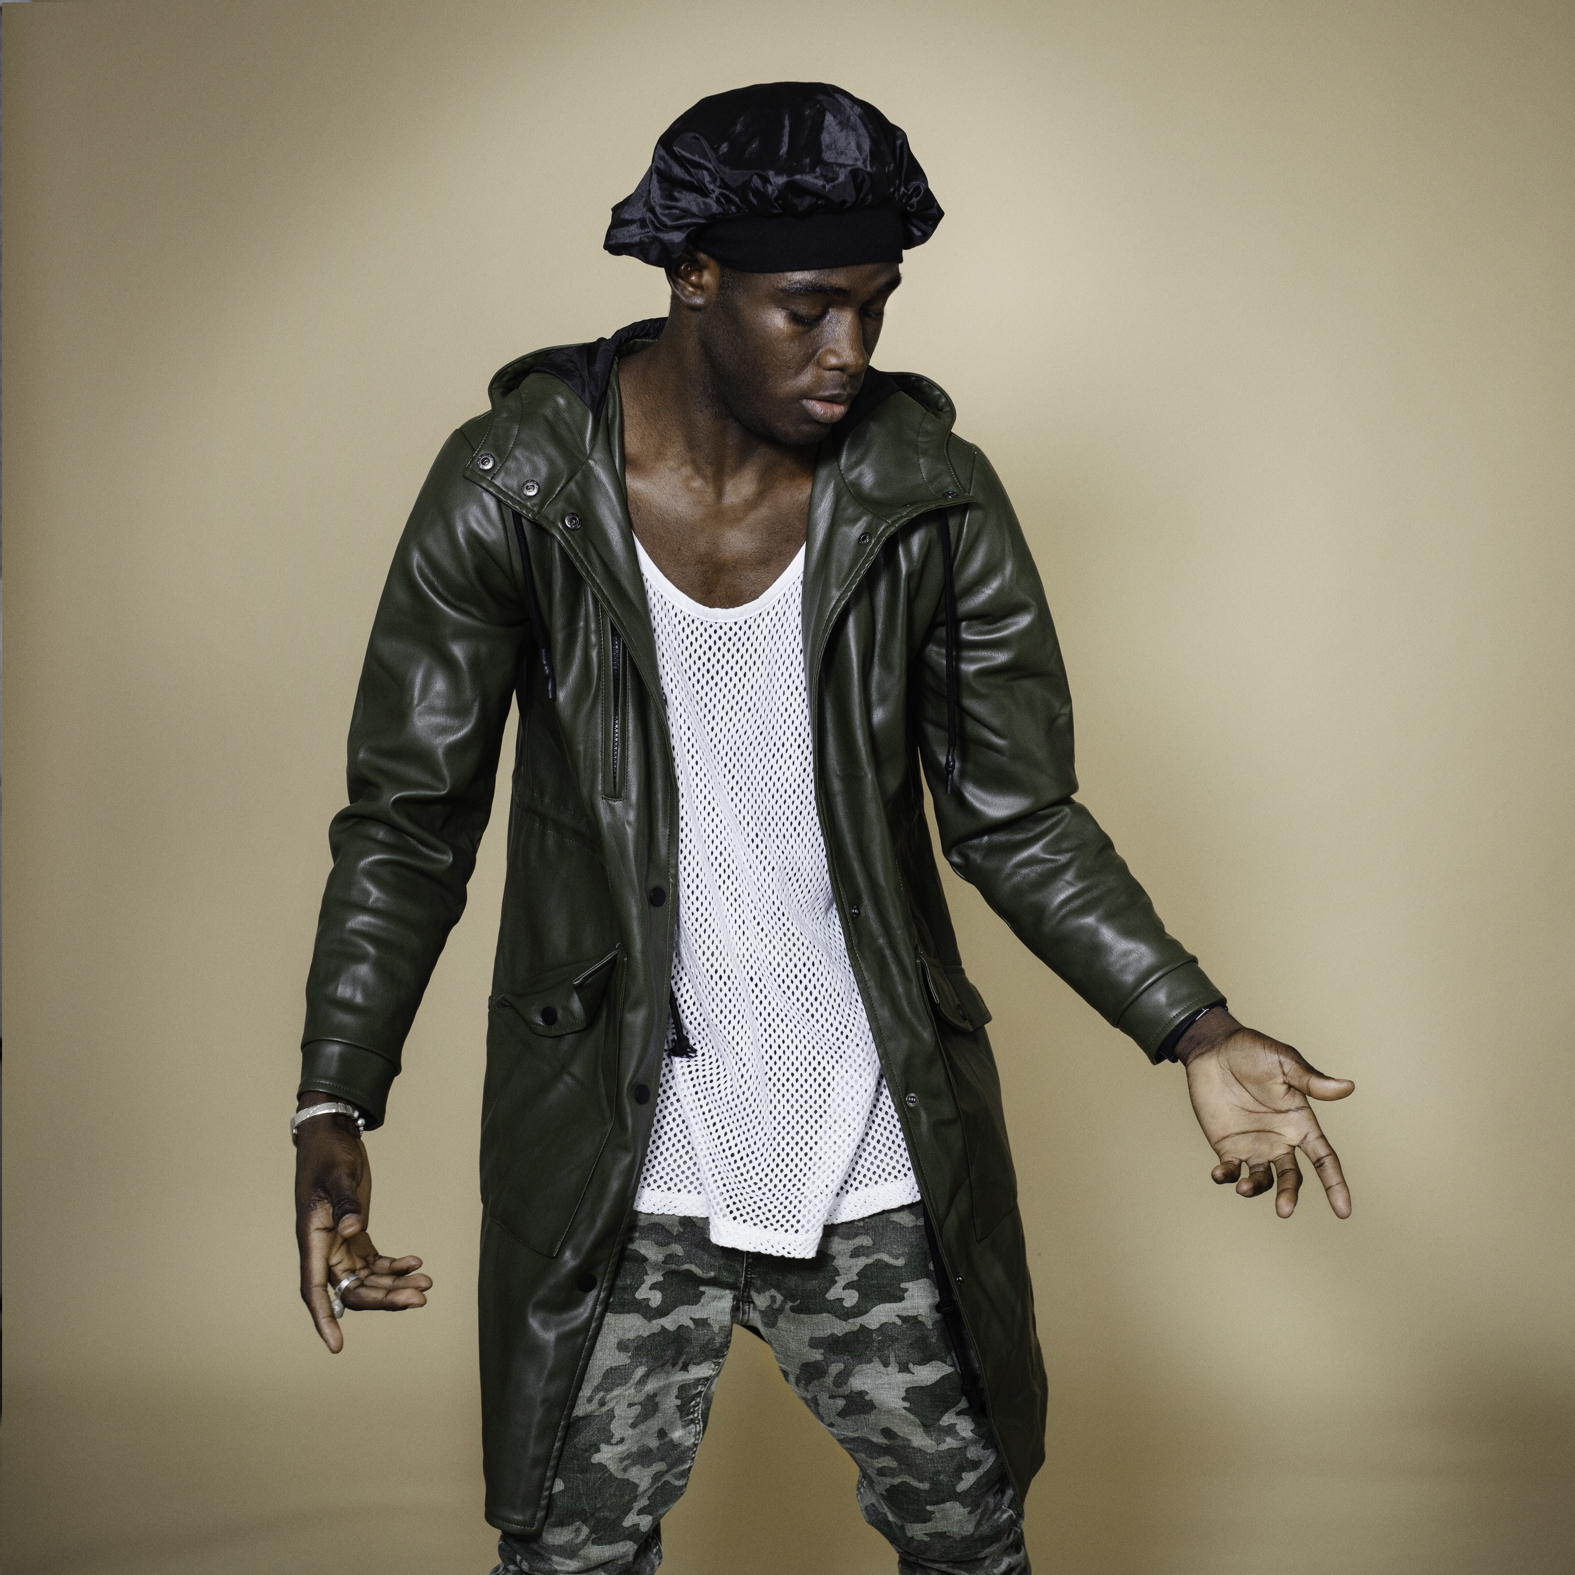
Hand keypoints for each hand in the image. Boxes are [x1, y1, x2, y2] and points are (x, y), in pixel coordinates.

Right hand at [294, 1094, 431, 1351]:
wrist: (332, 1134)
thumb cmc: (329, 1154)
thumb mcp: (337, 1175)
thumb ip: (345, 1204)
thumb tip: (354, 1232)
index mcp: (313, 1239)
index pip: (316, 1289)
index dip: (325, 1318)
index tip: (337, 1346)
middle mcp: (325, 1249)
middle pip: (351, 1290)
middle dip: (384, 1299)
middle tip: (419, 1298)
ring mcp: (340, 1243)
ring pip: (366, 1280)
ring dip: (394, 1285)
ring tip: (427, 1284)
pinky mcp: (354, 1234)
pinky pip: (374, 1262)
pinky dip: (394, 1266)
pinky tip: (416, 1263)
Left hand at [1177, 1012, 1354, 1217]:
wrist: (1214, 1048)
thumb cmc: (1253, 1052)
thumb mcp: (1285, 1063)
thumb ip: (1311, 1080)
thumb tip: (1347, 1087)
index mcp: (1300, 1123)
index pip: (1324, 1159)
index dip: (1335, 1185)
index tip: (1343, 1211)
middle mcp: (1280, 1140)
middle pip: (1292, 1177)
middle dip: (1289, 1195)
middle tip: (1284, 1210)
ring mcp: (1254, 1145)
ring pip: (1262, 1179)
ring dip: (1255, 1188)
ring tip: (1243, 1188)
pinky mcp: (1227, 1145)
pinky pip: (1230, 1169)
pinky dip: (1226, 1176)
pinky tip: (1220, 1174)